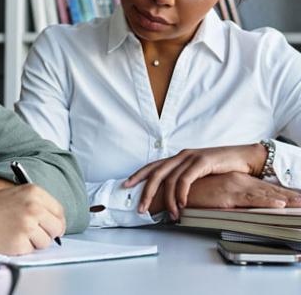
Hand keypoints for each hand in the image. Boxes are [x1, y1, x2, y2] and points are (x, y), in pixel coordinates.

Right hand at [0, 184, 65, 255]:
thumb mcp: (17, 195)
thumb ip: (37, 204)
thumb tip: (53, 220)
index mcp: (34, 192)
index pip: (59, 211)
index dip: (55, 222)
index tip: (50, 227)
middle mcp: (34, 207)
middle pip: (57, 228)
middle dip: (47, 234)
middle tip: (32, 234)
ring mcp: (28, 225)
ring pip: (45, 242)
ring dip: (33, 243)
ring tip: (15, 234)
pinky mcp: (20, 242)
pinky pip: (31, 251)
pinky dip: (21, 250)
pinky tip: (9, 240)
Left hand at [124, 144, 266, 218]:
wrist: (244, 158)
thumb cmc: (222, 168)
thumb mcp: (200, 173)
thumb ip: (186, 180)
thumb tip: (173, 197)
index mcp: (178, 158)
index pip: (153, 166)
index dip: (138, 175)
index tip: (126, 185)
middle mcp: (181, 155)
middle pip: (156, 173)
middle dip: (146, 192)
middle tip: (141, 208)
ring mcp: (191, 157)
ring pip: (170, 179)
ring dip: (168, 199)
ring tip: (171, 215)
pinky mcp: (202, 161)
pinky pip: (186, 179)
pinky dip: (181, 193)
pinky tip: (182, 204)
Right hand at [187, 172, 300, 208]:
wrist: (174, 189)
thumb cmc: (190, 192)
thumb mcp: (211, 192)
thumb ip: (225, 194)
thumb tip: (234, 201)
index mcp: (235, 179)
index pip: (261, 186)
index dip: (279, 192)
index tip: (295, 197)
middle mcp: (235, 180)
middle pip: (267, 189)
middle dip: (288, 195)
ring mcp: (233, 186)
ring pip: (264, 193)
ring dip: (285, 199)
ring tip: (300, 203)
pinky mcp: (228, 195)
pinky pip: (252, 200)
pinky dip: (268, 202)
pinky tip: (281, 204)